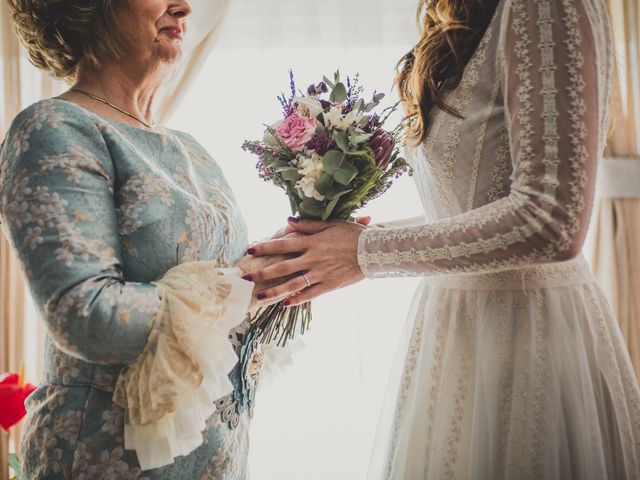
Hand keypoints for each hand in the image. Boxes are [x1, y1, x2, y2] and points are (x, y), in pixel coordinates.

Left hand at [245, 217, 367, 305]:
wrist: (373, 251)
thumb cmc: (353, 234)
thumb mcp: (331, 224)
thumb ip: (308, 225)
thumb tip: (288, 221)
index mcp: (312, 242)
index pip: (283, 244)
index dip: (266, 247)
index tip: (251, 250)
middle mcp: (312, 259)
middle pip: (283, 267)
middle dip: (263, 273)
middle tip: (246, 279)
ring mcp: (320, 273)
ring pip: (293, 284)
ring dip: (275, 291)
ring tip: (260, 298)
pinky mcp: (329, 285)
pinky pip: (310, 294)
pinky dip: (297, 299)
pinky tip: (285, 304)